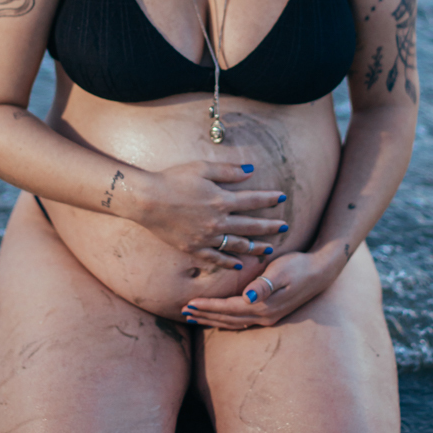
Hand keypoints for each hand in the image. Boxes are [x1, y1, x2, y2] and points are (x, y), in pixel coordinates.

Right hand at [139, 160, 288, 269]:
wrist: (147, 200)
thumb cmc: (173, 179)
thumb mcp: (202, 168)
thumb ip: (228, 171)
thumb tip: (251, 170)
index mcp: (222, 200)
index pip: (253, 199)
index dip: (270, 199)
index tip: (283, 198)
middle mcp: (218, 221)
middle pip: (251, 226)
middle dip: (270, 226)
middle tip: (284, 227)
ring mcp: (206, 237)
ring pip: (237, 245)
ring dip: (255, 246)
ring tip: (269, 248)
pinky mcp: (193, 248)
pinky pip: (216, 258)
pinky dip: (229, 262)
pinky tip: (239, 263)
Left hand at [181, 250, 332, 327]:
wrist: (321, 271)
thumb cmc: (298, 265)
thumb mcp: (281, 271)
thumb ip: (264, 285)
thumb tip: (248, 297)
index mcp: (263, 306)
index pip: (228, 309)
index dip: (208, 306)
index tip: (188, 304)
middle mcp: (264, 317)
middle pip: (227, 319)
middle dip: (205, 315)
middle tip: (183, 312)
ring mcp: (268, 318)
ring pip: (233, 323)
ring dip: (212, 319)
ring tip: (194, 316)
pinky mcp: (270, 314)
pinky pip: (241, 321)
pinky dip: (225, 320)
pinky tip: (217, 317)